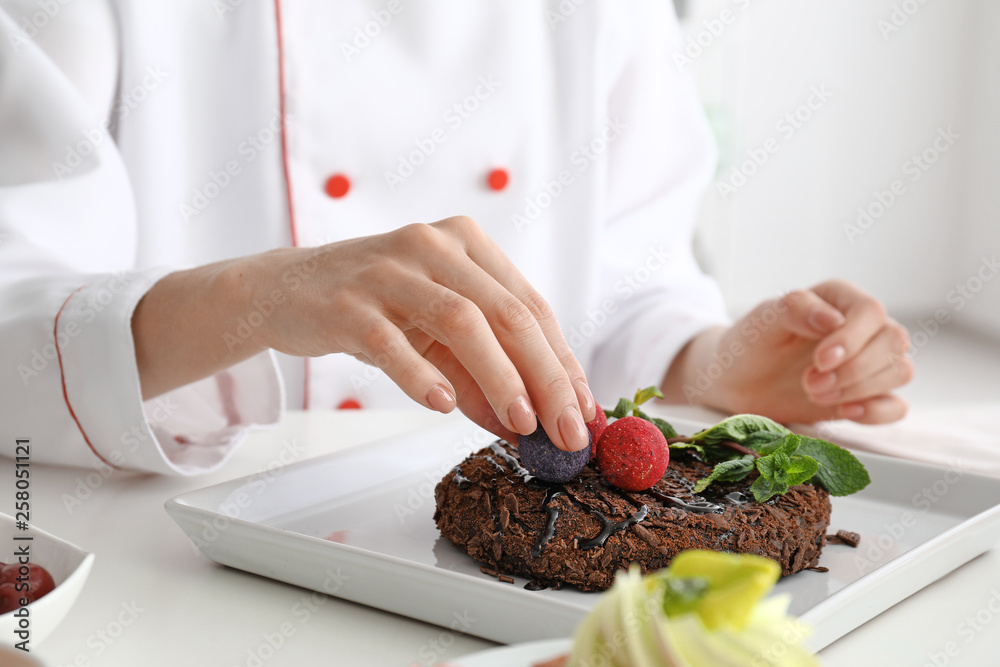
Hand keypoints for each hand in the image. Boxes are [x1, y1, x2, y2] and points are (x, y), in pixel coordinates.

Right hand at [133, 216, 594, 449]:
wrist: (287, 290)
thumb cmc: (375, 310)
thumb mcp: (435, 339)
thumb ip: (481, 377)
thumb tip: (528, 428)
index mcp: (467, 244)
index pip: (530, 306)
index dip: (563, 362)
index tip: (584, 413)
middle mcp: (434, 246)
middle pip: (507, 313)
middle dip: (546, 377)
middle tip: (564, 432)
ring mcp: (389, 269)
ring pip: (461, 320)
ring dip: (498, 377)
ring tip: (519, 424)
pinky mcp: (347, 300)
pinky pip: (391, 339)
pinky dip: (421, 374)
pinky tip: (442, 405)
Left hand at [662, 280, 913, 423]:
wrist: (736, 381)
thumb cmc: (750, 343)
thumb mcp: (762, 320)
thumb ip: (795, 309)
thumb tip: (832, 319)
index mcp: (839, 299)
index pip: (871, 311)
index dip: (852, 338)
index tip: (820, 360)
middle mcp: (861, 327)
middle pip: (893, 341)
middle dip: (854, 369)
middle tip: (811, 383)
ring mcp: (867, 362)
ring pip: (899, 371)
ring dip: (861, 389)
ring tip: (815, 394)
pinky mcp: (864, 395)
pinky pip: (896, 406)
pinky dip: (878, 412)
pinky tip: (846, 412)